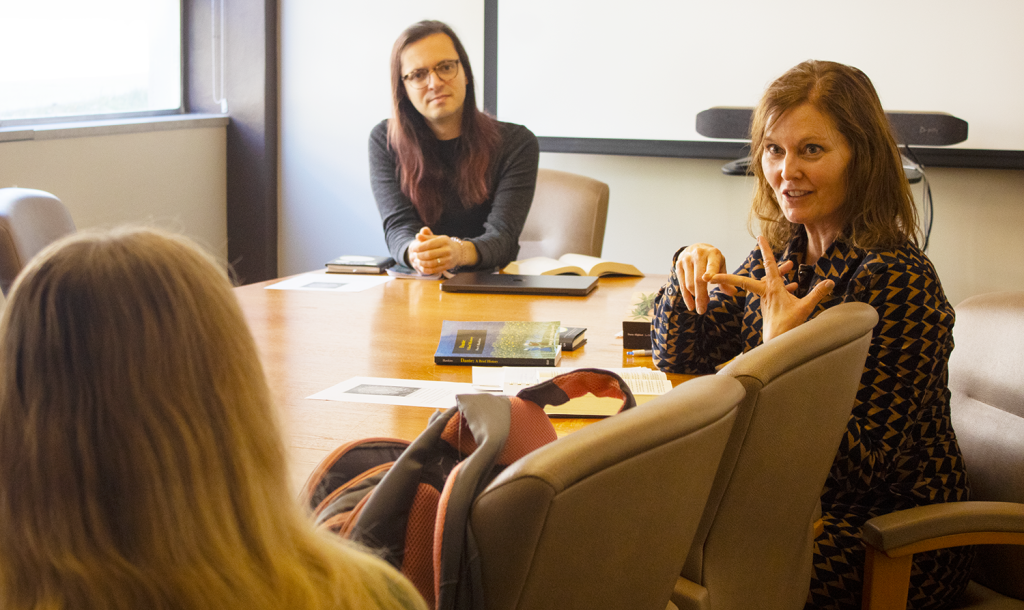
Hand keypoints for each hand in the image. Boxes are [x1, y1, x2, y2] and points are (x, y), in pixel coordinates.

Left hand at [407, 227, 462, 274]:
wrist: (457, 251)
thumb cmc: (443, 243)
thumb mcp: (436, 238)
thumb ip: (426, 237)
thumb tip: (417, 236)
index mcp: (444, 240)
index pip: (429, 244)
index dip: (419, 247)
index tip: (413, 249)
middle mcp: (447, 250)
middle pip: (430, 254)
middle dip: (420, 256)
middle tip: (415, 255)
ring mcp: (448, 259)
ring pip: (432, 263)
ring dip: (422, 263)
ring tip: (417, 261)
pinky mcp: (447, 266)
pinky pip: (435, 270)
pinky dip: (426, 269)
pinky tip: (421, 267)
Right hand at [675, 243, 728, 314]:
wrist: (695, 248)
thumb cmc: (711, 260)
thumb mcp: (720, 266)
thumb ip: (725, 279)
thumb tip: (733, 293)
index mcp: (712, 253)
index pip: (712, 265)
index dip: (710, 272)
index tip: (708, 280)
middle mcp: (698, 255)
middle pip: (698, 279)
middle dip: (701, 296)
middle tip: (702, 310)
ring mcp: (686, 259)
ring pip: (689, 283)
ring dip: (695, 297)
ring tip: (701, 306)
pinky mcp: (678, 265)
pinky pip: (681, 284)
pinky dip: (686, 297)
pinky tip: (691, 305)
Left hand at [707, 236, 832, 341]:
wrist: (775, 343)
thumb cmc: (787, 326)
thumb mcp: (805, 308)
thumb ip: (817, 293)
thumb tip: (830, 282)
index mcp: (773, 288)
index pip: (768, 264)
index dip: (765, 249)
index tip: (759, 237)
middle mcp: (767, 291)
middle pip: (763, 270)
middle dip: (764, 257)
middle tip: (761, 240)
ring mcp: (767, 299)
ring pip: (770, 280)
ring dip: (780, 272)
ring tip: (791, 267)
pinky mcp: (769, 305)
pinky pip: (774, 290)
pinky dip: (783, 285)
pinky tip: (794, 286)